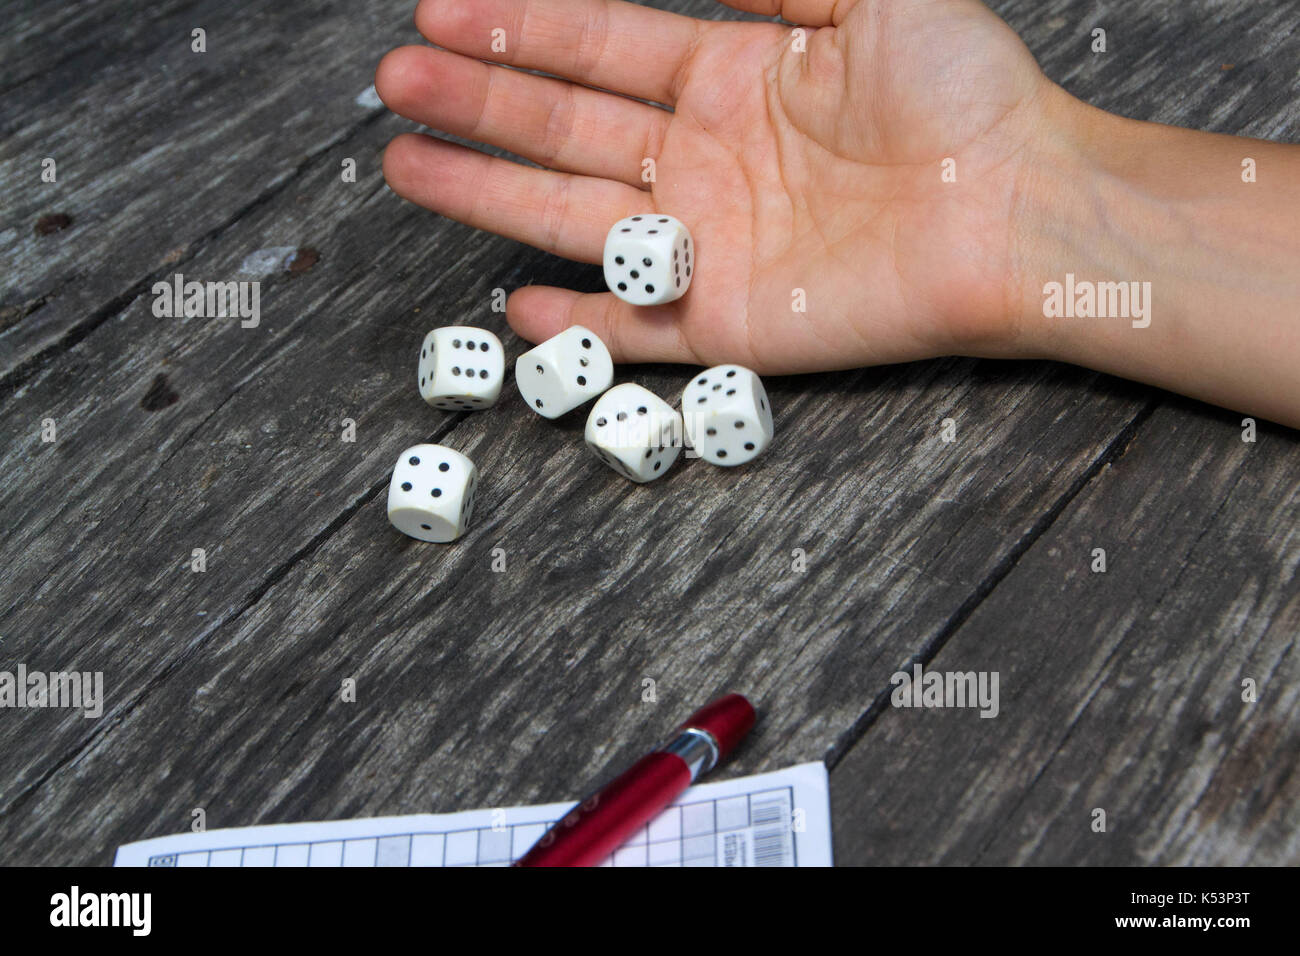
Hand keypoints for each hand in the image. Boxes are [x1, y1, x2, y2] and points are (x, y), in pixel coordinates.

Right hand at [376, 0, 1053, 370]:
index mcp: (731, 78)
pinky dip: (580, 321)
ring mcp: (713, 243)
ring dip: (490, 193)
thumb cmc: (966, 96)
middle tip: (398, 81)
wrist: (1022, 211)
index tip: (444, 9)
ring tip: (407, 165)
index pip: (601, 46)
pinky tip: (515, 302)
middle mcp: (707, 159)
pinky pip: (638, 327)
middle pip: (566, 127)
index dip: (522, 26)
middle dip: (480, 101)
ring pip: (576, 219)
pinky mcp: (734, 321)